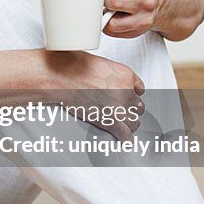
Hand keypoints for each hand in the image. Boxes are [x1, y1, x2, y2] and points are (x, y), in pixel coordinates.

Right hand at [19, 48, 145, 141]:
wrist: (62, 77)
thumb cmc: (75, 67)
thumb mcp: (101, 64)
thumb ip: (113, 75)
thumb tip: (111, 82)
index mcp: (126, 75)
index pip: (140, 89)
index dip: (133, 94)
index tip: (130, 98)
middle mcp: (126, 91)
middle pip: (138, 107)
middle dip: (131, 109)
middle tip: (122, 110)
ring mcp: (119, 107)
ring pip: (134, 122)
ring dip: (128, 124)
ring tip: (123, 125)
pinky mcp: (109, 121)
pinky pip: (124, 134)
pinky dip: (126, 138)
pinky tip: (126, 139)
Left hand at [103, 0, 159, 38]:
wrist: (159, 1)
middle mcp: (147, 1)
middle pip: (116, 2)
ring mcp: (144, 19)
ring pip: (113, 22)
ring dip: (105, 14)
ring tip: (108, 7)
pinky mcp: (137, 32)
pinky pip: (113, 31)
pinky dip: (107, 24)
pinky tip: (112, 16)